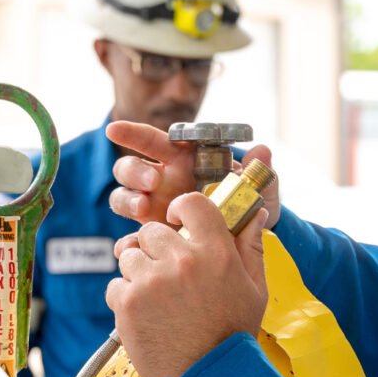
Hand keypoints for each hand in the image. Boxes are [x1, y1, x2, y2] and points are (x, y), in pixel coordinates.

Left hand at [105, 191, 268, 376]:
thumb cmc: (234, 334)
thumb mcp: (254, 289)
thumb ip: (252, 248)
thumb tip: (256, 213)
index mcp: (217, 252)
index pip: (191, 203)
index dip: (180, 209)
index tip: (176, 222)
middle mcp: (183, 261)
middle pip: (152, 231)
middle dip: (156, 249)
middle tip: (167, 275)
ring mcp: (152, 281)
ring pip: (128, 255)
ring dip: (138, 272)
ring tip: (156, 298)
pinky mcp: (127, 303)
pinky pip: (115, 284)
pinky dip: (125, 298)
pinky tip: (145, 316)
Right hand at [108, 121, 280, 241]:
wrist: (245, 242)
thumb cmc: (246, 206)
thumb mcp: (255, 189)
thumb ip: (257, 170)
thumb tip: (263, 151)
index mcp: (181, 159)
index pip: (153, 141)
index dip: (132, 133)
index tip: (114, 130)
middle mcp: (161, 180)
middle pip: (130, 167)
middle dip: (134, 171)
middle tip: (153, 181)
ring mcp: (153, 206)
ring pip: (123, 196)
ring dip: (127, 200)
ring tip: (144, 209)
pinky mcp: (151, 234)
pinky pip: (131, 236)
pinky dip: (127, 241)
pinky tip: (130, 245)